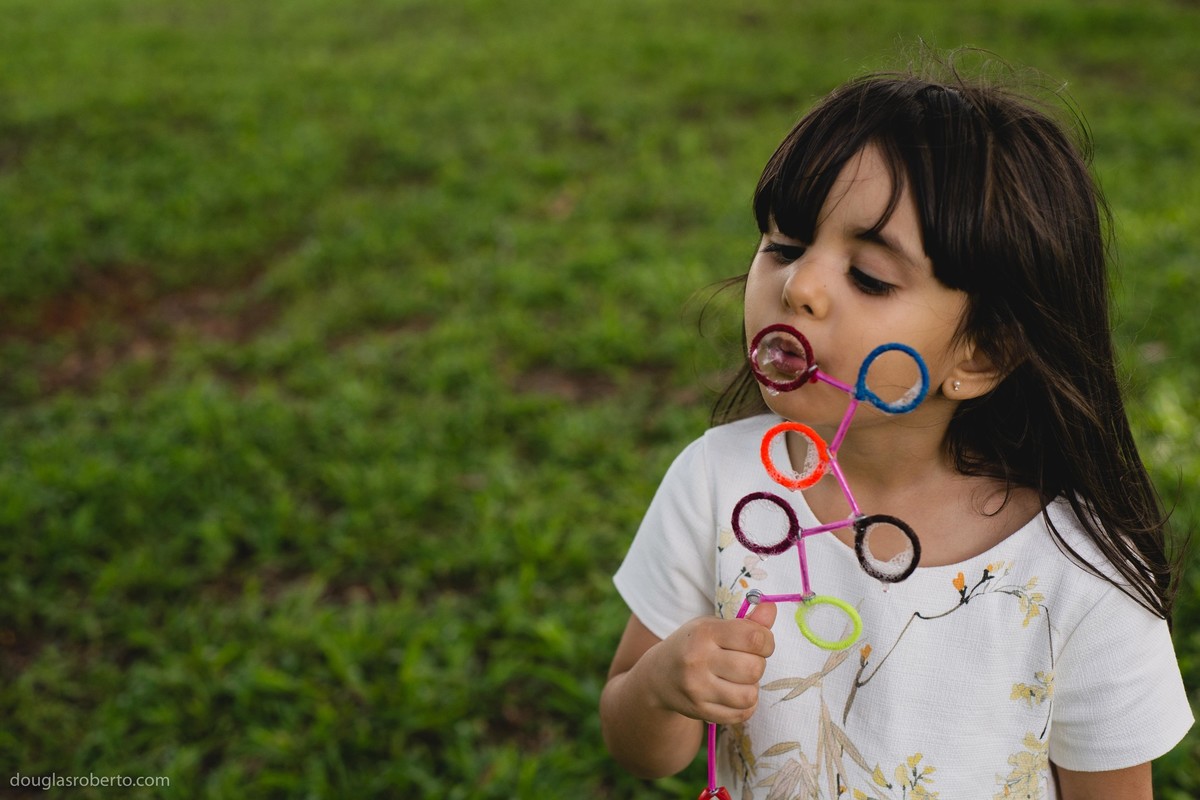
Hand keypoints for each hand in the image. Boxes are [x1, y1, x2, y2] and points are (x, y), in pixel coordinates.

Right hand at [646, 602, 776, 724]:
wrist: (658, 676)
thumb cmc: (693, 645)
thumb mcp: (713, 626)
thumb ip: (747, 621)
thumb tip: (772, 608)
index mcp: (704, 633)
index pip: (754, 638)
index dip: (767, 641)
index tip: (760, 643)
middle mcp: (698, 660)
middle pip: (754, 668)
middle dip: (758, 664)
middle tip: (746, 660)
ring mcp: (697, 689)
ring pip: (749, 695)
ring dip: (751, 687)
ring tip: (740, 679)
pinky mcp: (700, 711)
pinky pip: (741, 714)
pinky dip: (745, 705)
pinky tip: (734, 694)